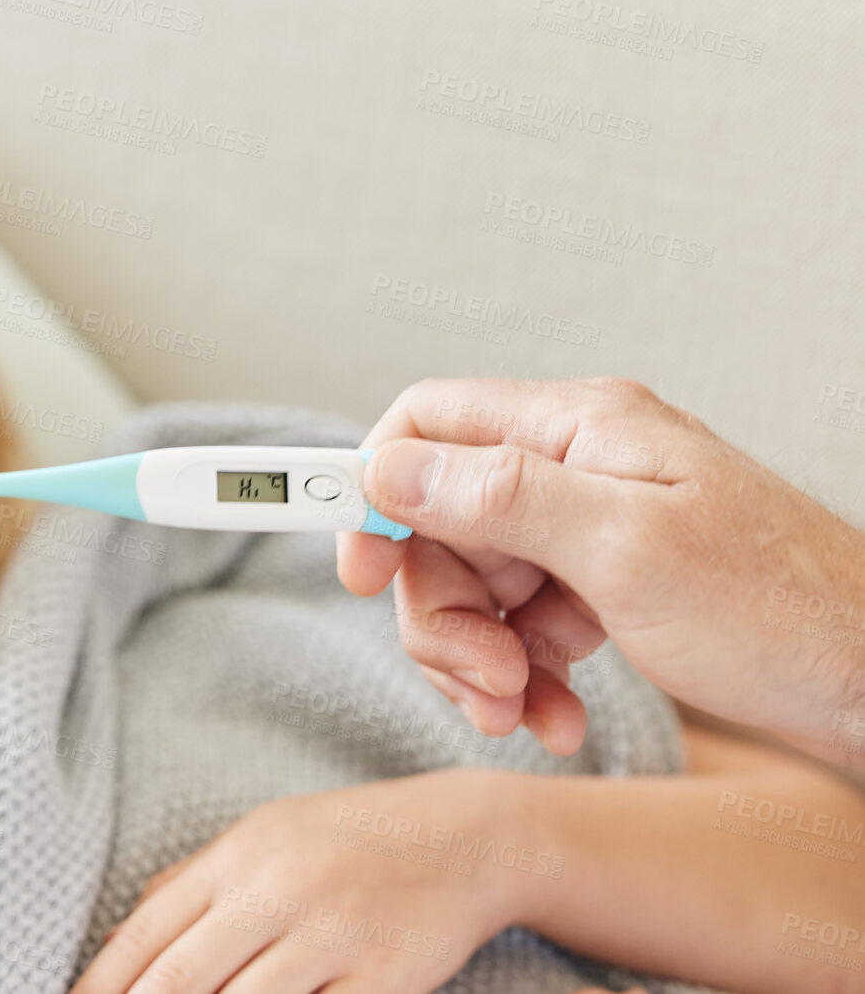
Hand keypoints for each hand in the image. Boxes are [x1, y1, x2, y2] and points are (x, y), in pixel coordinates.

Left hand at [70, 770, 537, 993]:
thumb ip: (192, 882)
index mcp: (237, 856)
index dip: (102, 985)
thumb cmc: (349, 839)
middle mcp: (275, 891)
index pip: (146, 932)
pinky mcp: (383, 979)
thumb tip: (117, 935)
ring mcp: (330, 936)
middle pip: (181, 979)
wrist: (465, 835)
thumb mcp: (264, 836)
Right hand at [335, 376, 864, 764]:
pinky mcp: (604, 584)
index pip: (428, 424)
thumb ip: (498, 495)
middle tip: (478, 675)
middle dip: (441, 611)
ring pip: (474, 584)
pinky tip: (556, 716)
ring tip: (522, 708)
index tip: (359, 571)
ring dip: (478, 657)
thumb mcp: (625, 549)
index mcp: (579, 429)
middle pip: (441, 523)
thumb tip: (387, 466)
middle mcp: (577, 468)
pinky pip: (521, 624)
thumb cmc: (779, 611)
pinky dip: (521, 676)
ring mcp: (591, 528)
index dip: (375, 492)